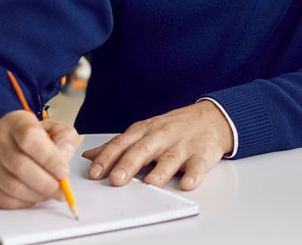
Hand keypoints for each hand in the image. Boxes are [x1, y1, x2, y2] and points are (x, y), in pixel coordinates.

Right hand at [0, 110, 81, 208]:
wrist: (5, 139)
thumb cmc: (33, 137)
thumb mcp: (55, 129)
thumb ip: (65, 140)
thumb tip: (64, 156)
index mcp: (16, 121)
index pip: (30, 138)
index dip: (49, 158)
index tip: (63, 172)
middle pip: (19, 165)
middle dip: (45, 183)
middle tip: (60, 191)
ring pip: (10, 185)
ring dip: (35, 195)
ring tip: (48, 194)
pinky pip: (0, 198)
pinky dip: (21, 203)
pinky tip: (32, 196)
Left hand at [81, 100, 232, 190]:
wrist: (211, 118)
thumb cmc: (173, 128)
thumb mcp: (144, 131)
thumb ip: (119, 145)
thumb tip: (90, 155)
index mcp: (144, 132)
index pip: (121, 144)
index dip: (107, 158)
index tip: (95, 173)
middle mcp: (161, 137)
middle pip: (142, 150)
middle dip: (128, 165)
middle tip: (116, 180)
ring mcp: (182, 146)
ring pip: (170, 158)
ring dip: (160, 171)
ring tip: (151, 183)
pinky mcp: (202, 155)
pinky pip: (198, 166)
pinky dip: (194, 175)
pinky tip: (188, 183)